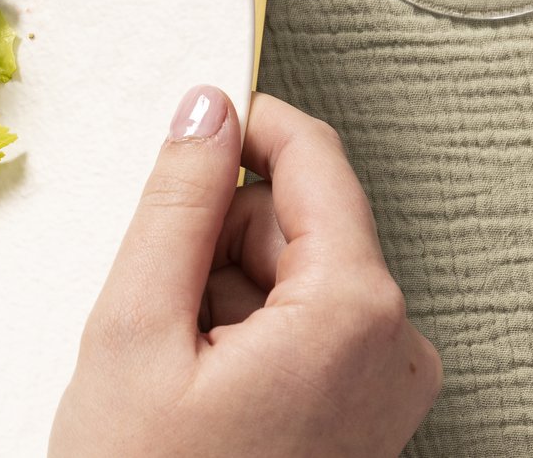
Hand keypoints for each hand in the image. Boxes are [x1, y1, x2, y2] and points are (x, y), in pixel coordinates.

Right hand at [52, 88, 439, 456]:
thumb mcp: (136, 331)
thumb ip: (176, 205)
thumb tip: (204, 112)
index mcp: (354, 310)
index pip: (313, 157)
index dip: (241, 126)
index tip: (188, 123)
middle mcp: (396, 344)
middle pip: (300, 223)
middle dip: (216, 245)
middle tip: (154, 316)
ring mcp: (388, 388)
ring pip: (295, 280)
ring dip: (222, 300)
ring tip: (172, 373)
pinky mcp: (368, 419)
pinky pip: (306, 335)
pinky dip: (244, 343)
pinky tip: (198, 396)